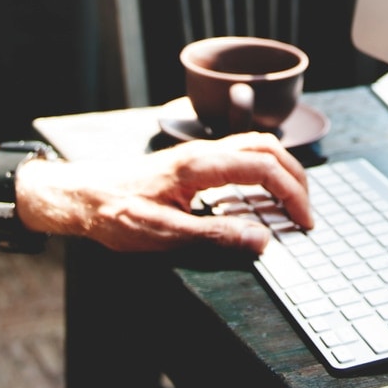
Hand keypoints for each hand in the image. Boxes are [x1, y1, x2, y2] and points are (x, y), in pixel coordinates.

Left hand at [15, 135, 311, 252]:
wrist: (80, 196)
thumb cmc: (114, 213)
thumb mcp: (163, 234)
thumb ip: (215, 236)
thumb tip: (261, 240)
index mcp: (199, 166)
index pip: (264, 167)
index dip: (292, 194)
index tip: (305, 222)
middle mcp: (203, 153)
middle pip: (267, 149)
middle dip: (296, 179)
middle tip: (307, 215)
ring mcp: (198, 155)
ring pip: (255, 147)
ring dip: (281, 172)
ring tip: (293, 205)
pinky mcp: (193, 164)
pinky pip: (240, 157)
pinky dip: (263, 172)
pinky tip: (262, 198)